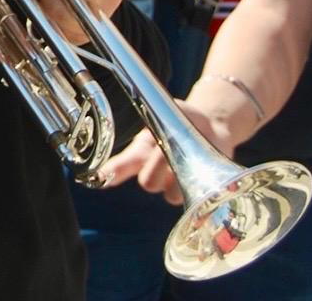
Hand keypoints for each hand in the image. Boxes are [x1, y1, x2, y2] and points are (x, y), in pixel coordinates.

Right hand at [100, 100, 234, 204]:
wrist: (211, 126)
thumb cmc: (183, 118)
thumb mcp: (168, 113)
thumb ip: (160, 120)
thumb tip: (157, 135)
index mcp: (140, 153)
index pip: (121, 166)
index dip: (110, 174)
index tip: (100, 177)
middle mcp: (152, 171)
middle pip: (148, 183)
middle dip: (157, 165)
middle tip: (164, 148)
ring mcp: (172, 185)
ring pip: (170, 194)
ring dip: (179, 177)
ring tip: (189, 157)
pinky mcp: (194, 192)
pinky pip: (193, 198)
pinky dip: (198, 185)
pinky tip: (203, 169)